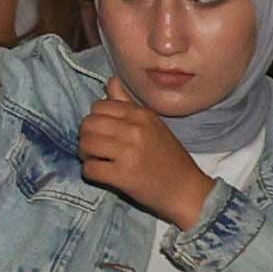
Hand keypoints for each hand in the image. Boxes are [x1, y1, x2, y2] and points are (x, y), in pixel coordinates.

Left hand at [78, 83, 211, 226]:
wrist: (187, 191)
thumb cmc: (169, 158)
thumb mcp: (153, 125)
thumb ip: (128, 104)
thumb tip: (111, 81)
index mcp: (142, 115)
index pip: (99, 106)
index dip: (95, 119)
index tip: (102, 132)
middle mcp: (135, 130)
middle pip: (88, 124)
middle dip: (86, 136)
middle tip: (94, 148)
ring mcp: (128, 153)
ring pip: (86, 144)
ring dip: (86, 154)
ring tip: (96, 160)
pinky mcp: (123, 176)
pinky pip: (90, 169)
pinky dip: (90, 173)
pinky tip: (101, 174)